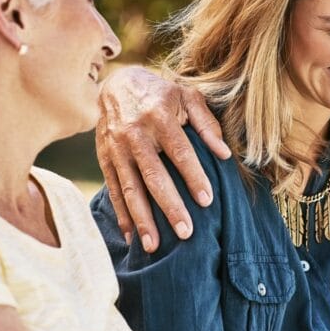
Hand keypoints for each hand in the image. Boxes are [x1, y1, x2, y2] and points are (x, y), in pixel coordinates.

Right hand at [95, 66, 229, 251]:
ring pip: (130, 189)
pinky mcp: (104, 159)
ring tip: (154, 246)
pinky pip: (114, 190)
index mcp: (159, 117)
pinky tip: (132, 237)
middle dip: (169, 206)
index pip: (179, 151)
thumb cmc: (161, 94)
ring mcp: (116, 149)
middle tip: (185, 233)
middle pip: (153, 176)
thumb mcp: (187, 97)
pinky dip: (122, 215)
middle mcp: (134, 134)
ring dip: (142, 219)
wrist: (117, 84)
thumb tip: (225, 154)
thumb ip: (207, 125)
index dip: (193, 176)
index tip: (206, 200)